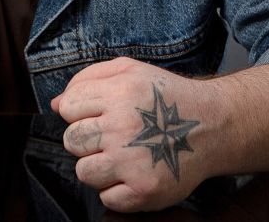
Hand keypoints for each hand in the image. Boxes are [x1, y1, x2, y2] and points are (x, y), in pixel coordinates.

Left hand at [51, 57, 209, 212]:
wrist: (213, 125)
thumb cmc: (166, 97)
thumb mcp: (130, 70)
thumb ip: (88, 78)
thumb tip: (55, 104)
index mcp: (119, 92)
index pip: (68, 107)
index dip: (79, 111)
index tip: (99, 115)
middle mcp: (124, 126)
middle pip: (72, 141)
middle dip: (86, 140)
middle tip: (112, 137)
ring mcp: (134, 161)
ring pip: (84, 172)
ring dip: (99, 167)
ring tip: (122, 156)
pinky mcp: (144, 190)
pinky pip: (107, 198)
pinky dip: (117, 190)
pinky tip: (134, 173)